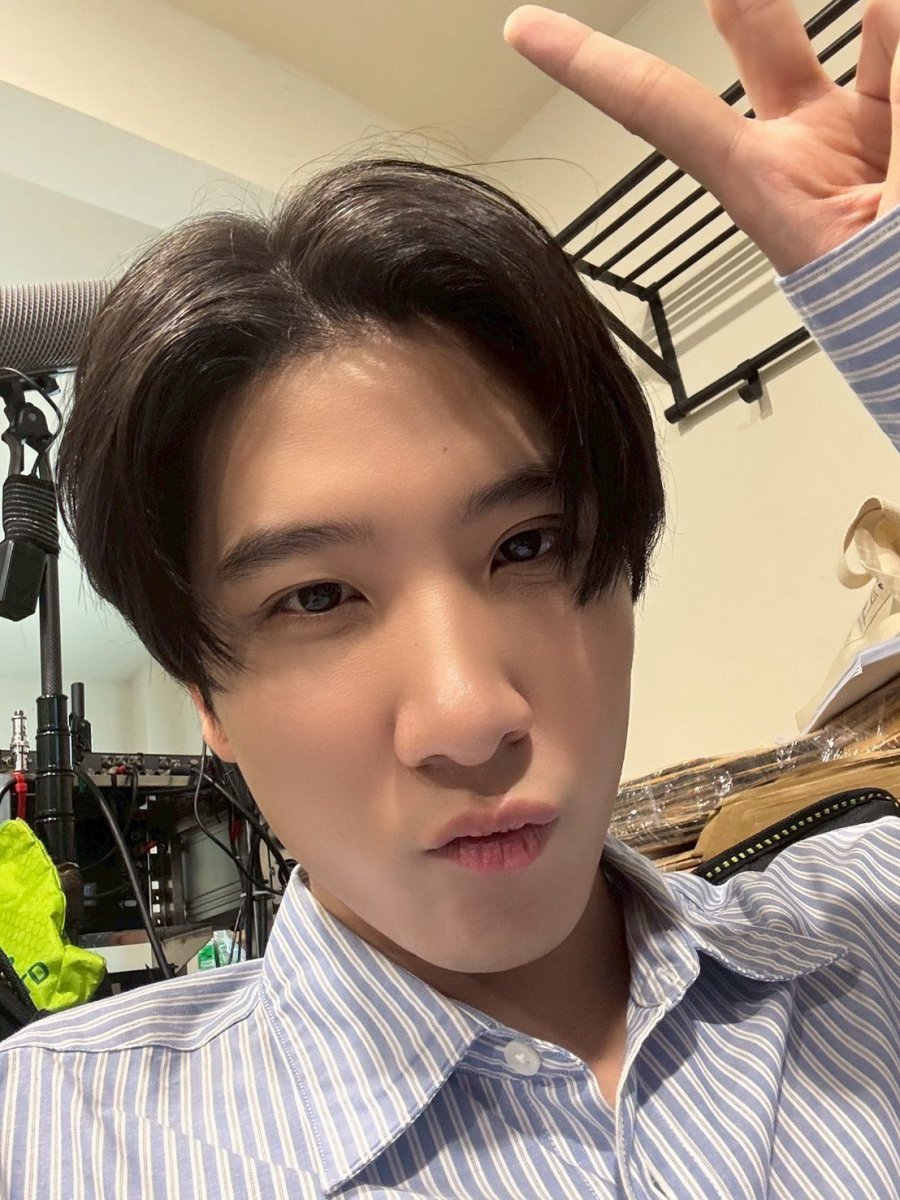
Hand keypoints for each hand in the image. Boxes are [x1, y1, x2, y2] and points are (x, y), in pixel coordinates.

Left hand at [504, 0, 899, 273]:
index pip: (660, 108)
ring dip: (890, 29)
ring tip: (892, 71)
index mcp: (763, 186)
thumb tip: (893, 10)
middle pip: (757, 32)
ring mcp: (859, 134)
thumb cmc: (894, 321)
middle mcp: (800, 149)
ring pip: (876, 29)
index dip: (590, 64)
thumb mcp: (894, 217)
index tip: (520, 30)